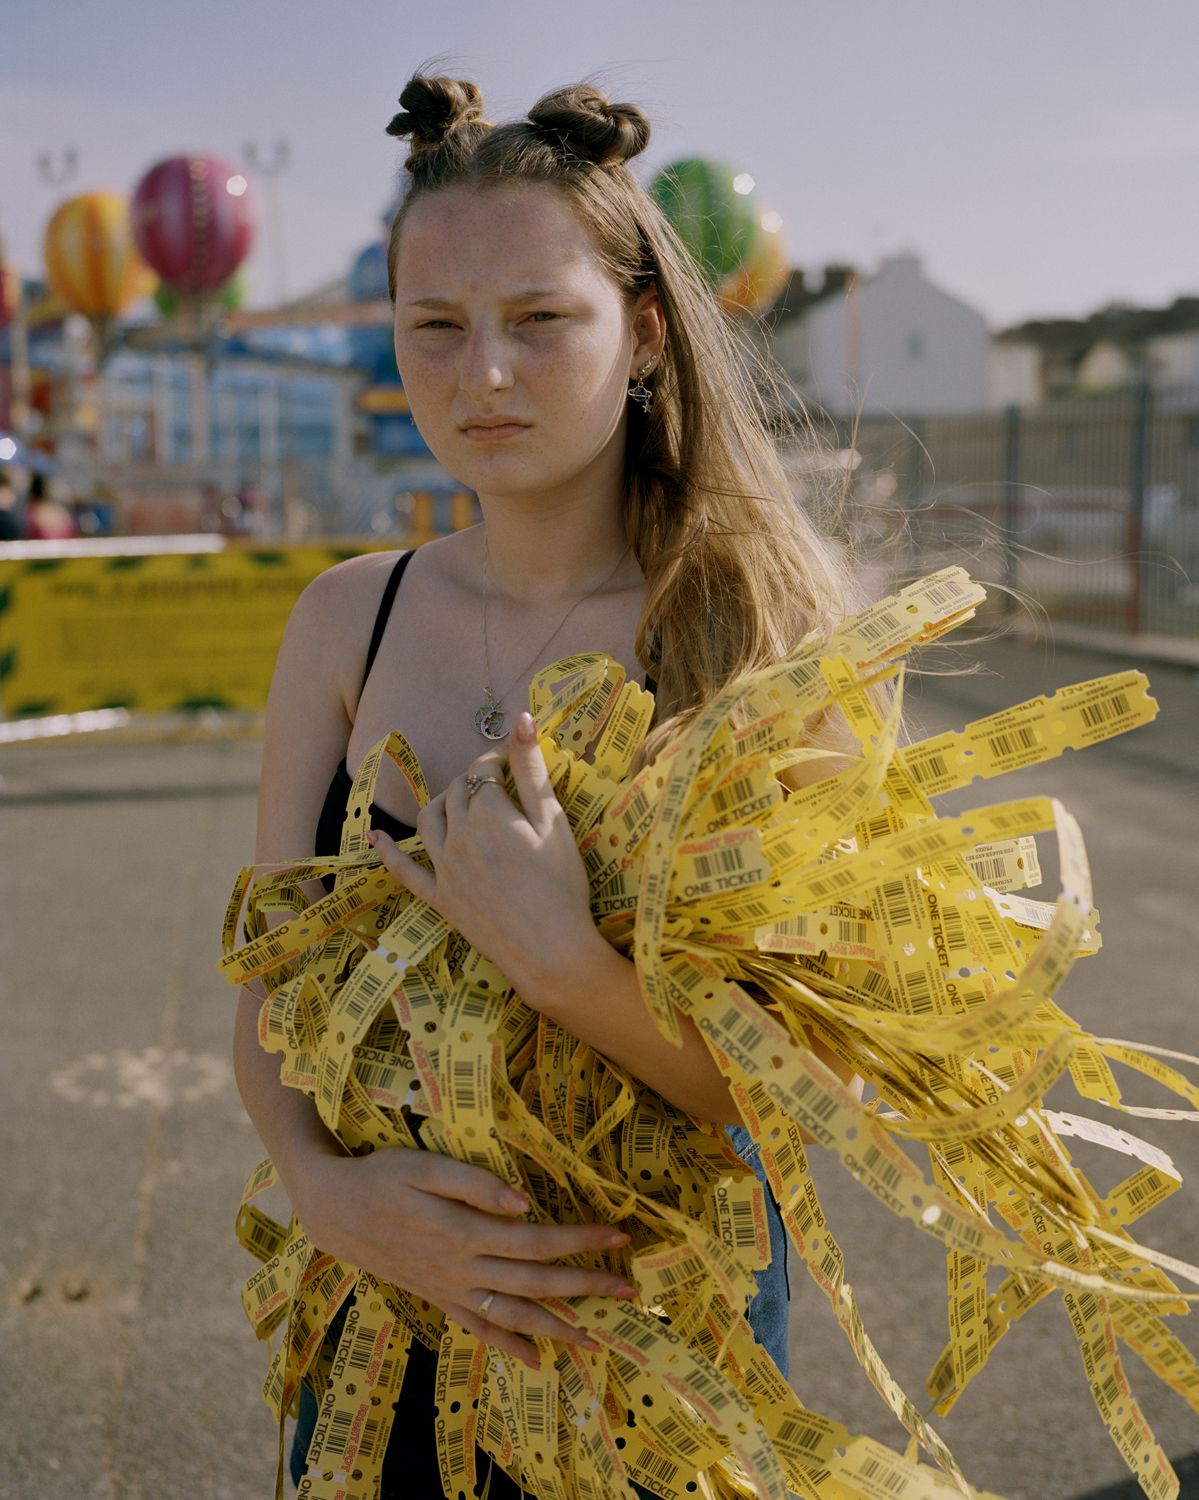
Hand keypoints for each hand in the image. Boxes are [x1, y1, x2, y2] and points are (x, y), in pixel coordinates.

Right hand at [292, 1144, 634, 1368]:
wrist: (333, 1210)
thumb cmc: (381, 1176)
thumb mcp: (422, 1165)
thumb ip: (472, 1182)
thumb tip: (521, 1202)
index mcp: (463, 1231)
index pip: (535, 1240)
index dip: (579, 1239)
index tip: (618, 1235)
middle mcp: (461, 1268)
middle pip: (534, 1284)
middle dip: (585, 1288)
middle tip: (628, 1290)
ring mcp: (449, 1289)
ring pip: (512, 1316)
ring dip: (558, 1328)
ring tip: (597, 1339)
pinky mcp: (438, 1298)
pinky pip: (478, 1329)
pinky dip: (508, 1346)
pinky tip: (534, 1360)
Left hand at [368, 711, 602, 1007]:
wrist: (552, 950)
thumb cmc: (562, 885)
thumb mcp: (554, 821)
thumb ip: (532, 769)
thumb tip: (522, 719)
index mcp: (488, 812)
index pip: (484, 771)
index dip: (498, 761)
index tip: (513, 762)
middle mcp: (457, 834)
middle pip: (457, 792)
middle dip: (475, 783)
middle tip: (499, 789)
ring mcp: (444, 867)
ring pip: (428, 820)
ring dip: (441, 803)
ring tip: (459, 803)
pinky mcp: (439, 897)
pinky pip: (403, 870)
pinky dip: (387, 850)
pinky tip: (374, 835)